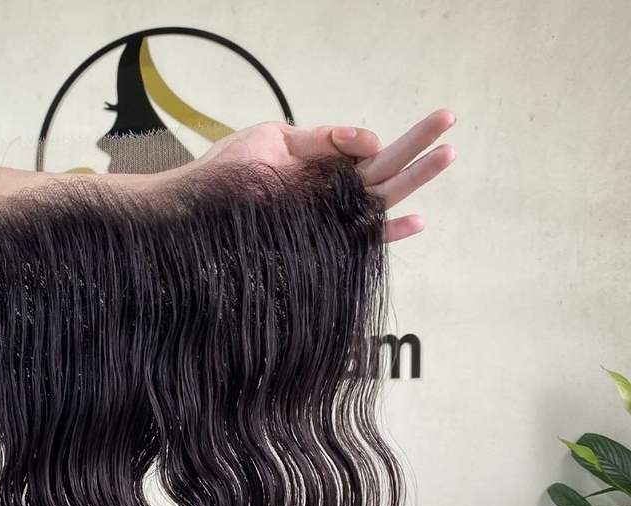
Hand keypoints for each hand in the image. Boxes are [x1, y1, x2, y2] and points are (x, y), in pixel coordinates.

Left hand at [195, 109, 455, 242]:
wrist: (197, 209)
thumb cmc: (228, 174)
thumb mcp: (273, 139)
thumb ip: (322, 138)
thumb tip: (370, 139)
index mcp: (321, 167)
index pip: (366, 153)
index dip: (386, 140)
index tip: (402, 131)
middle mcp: (329, 195)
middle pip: (383, 170)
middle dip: (417, 146)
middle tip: (451, 121)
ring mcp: (328, 219)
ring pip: (380, 198)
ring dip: (415, 177)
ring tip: (447, 153)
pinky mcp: (321, 242)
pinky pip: (360, 239)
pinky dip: (388, 233)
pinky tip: (417, 220)